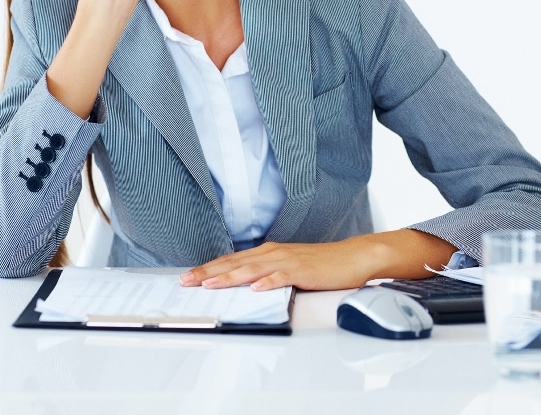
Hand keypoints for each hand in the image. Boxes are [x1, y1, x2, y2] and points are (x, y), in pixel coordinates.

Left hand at [179, 230, 459, 291]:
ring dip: (231, 276)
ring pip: (253, 268)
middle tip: (186, 281)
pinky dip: (268, 281)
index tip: (187, 277)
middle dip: (210, 272)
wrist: (354, 257)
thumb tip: (242, 284)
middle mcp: (274, 252)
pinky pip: (283, 276)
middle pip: (236, 263)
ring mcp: (288, 260)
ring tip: (211, 284)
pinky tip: (256, 287)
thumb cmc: (322, 265)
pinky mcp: (304, 270)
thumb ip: (266, 273)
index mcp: (269, 252)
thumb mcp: (288, 267)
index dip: (209, 268)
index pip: (233, 260)